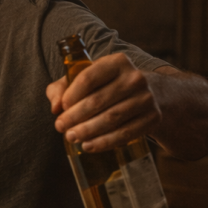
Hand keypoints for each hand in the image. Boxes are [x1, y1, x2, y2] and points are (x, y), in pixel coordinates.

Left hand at [46, 52, 161, 152]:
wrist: (152, 93)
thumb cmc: (108, 86)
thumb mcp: (86, 79)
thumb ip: (62, 88)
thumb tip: (55, 107)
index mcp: (117, 62)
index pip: (88, 78)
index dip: (71, 95)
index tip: (61, 108)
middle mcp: (135, 77)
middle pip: (98, 100)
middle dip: (74, 117)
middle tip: (60, 127)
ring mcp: (146, 98)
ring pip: (111, 118)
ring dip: (87, 131)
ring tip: (71, 137)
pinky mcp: (153, 117)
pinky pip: (126, 133)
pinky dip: (104, 142)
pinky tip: (88, 145)